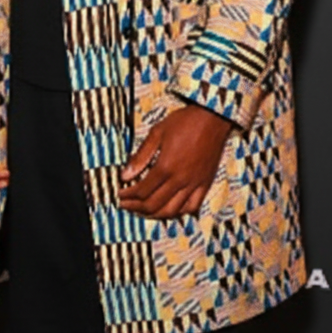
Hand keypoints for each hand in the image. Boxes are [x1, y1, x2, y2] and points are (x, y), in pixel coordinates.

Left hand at [119, 103, 231, 218]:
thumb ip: (141, 156)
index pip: (142, 190)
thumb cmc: (184, 122)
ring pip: (172, 211)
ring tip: (143, 211)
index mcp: (166, 167)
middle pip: (154, 204)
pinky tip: (170, 210)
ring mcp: (194, 184)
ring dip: (154, 214)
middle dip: (136, 207)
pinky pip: (192, 207)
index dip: (127, 196)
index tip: (119, 195)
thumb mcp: (157, 133)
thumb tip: (125, 175)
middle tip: (125, 205)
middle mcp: (180, 180)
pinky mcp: (205, 184)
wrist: (212, 118)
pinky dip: (179, 213)